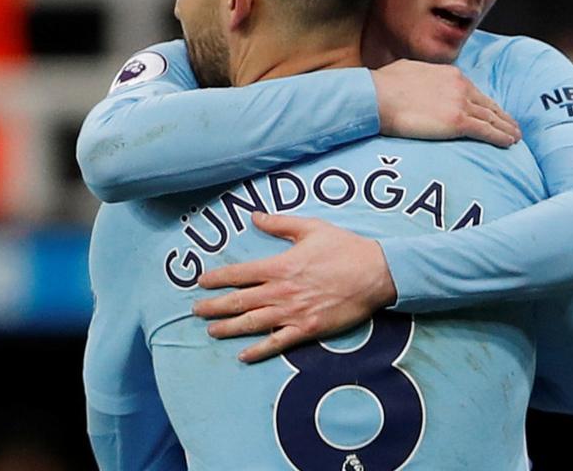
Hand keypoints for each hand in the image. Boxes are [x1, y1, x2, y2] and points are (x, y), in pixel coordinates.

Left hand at [192, 211, 397, 362]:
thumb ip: (279, 223)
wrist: (376, 274)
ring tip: (211, 330)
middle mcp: (281, 291)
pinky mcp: (307, 330)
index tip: (201, 282)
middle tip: (195, 310)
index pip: (239, 273)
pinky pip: (277, 343)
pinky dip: (258, 350)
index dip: (217, 278)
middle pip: (239, 301)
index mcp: (280, 266)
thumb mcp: (311, 228)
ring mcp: (293, 313)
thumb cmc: (345, 248)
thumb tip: (254, 216)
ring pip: (252, 323)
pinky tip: (243, 355)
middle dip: (214, 306)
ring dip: (229, 328)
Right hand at [373, 60, 520, 146]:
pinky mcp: (457, 122)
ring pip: (492, 118)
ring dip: (506, 128)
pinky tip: (509, 143)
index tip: (493, 112)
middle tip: (513, 126)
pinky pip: (486, 131)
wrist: (377, 96)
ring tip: (515, 137)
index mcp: (450, 75)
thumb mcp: (407, 71)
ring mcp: (460, 104)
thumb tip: (416, 81)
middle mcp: (460, 87)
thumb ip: (421, 77)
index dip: (486, 104)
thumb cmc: (383, 86)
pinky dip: (500, 137)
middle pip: (488, 105)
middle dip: (502, 116)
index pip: (474, 92)